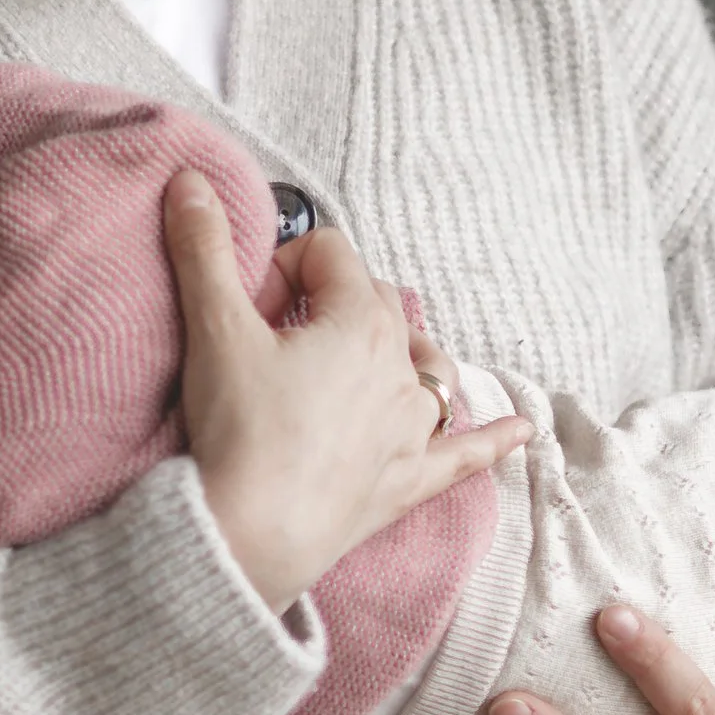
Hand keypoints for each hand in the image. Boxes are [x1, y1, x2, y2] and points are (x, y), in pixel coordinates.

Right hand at [166, 170, 528, 611]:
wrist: (251, 533)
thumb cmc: (239, 430)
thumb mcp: (215, 330)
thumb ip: (203, 250)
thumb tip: (191, 181)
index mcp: (361, 321)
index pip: (330, 253)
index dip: (281, 267)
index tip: (247, 304)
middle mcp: (401, 368)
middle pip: (373, 303)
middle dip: (324, 304)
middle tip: (267, 338)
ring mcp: (412, 428)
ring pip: (424, 367)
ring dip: (400, 353)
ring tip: (367, 359)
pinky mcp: (409, 481)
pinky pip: (463, 454)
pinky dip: (491, 439)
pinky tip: (523, 431)